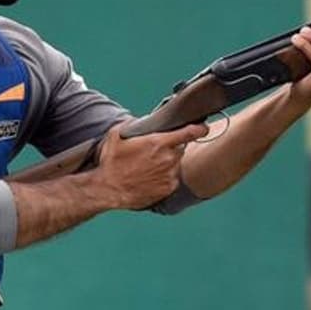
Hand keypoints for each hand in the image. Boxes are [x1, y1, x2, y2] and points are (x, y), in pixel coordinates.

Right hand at [92, 121, 207, 209]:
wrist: (107, 189)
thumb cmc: (111, 162)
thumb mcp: (118, 135)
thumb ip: (136, 124)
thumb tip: (146, 121)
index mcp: (159, 143)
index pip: (190, 132)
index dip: (199, 128)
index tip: (203, 127)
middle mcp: (168, 159)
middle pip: (180, 148)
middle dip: (170, 148)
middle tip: (153, 151)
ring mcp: (170, 175)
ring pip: (175, 163)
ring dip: (167, 162)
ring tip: (147, 166)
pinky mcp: (168, 188)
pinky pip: (172, 178)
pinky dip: (165, 176)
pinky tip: (149, 176)